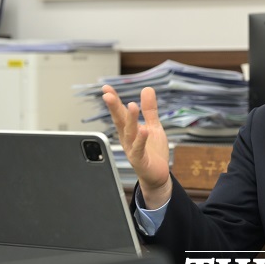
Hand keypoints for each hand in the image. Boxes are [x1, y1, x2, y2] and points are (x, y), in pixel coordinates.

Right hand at [102, 85, 171, 208]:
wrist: (158, 175)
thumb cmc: (153, 151)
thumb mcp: (153, 126)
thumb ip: (150, 109)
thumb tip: (147, 89)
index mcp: (130, 129)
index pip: (120, 112)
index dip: (114, 100)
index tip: (106, 88)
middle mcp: (128, 139)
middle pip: (120, 121)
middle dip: (114, 108)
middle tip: (107, 94)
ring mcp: (132, 149)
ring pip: (129, 133)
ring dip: (130, 120)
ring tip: (131, 105)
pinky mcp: (140, 160)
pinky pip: (139, 149)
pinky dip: (141, 140)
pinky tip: (144, 130)